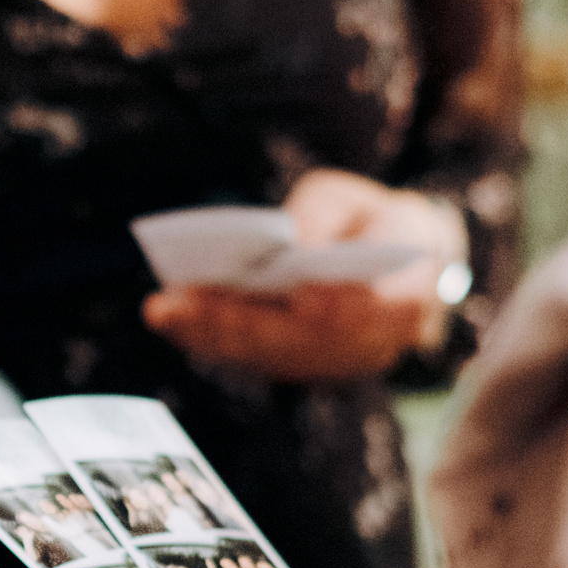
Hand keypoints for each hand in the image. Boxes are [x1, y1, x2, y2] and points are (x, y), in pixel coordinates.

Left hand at [141, 170, 465, 383]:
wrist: (400, 262)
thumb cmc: (368, 221)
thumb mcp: (352, 200)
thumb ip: (323, 217)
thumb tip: (290, 245)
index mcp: (403, 297)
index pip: (367, 309)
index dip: (335, 306)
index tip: (303, 293)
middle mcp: (373, 345)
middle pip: (301, 341)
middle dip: (242, 322)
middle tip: (187, 304)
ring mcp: (338, 365)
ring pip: (271, 357)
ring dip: (214, 336)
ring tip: (165, 311)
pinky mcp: (305, 368)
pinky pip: (254, 359)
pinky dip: (212, 341)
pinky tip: (173, 321)